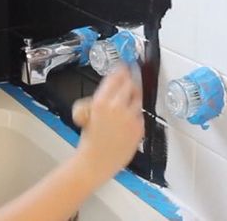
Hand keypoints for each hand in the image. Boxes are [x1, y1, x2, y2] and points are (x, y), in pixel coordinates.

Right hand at [74, 65, 143, 184]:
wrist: (95, 162)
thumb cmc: (89, 140)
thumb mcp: (87, 113)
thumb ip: (101, 99)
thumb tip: (112, 89)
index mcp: (101, 101)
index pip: (116, 76)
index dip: (122, 69)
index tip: (124, 65)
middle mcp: (117, 107)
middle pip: (130, 84)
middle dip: (130, 79)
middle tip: (130, 76)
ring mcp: (130, 118)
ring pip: (137, 98)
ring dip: (133, 96)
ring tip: (128, 100)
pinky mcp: (139, 128)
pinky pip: (139, 115)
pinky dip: (135, 114)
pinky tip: (128, 119)